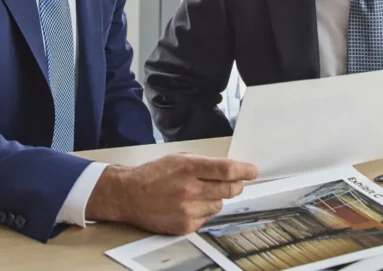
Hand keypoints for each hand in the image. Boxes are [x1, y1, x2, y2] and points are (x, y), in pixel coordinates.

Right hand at [85, 154, 258, 234]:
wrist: (129, 195)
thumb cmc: (153, 174)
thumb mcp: (178, 158)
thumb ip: (203, 163)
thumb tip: (230, 167)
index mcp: (188, 167)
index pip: (226, 170)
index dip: (244, 170)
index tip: (253, 171)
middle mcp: (189, 189)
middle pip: (229, 189)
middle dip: (237, 184)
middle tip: (235, 181)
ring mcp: (188, 209)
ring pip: (219, 204)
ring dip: (216, 198)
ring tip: (198, 193)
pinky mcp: (185, 225)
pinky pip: (207, 217)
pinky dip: (203, 210)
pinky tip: (189, 204)